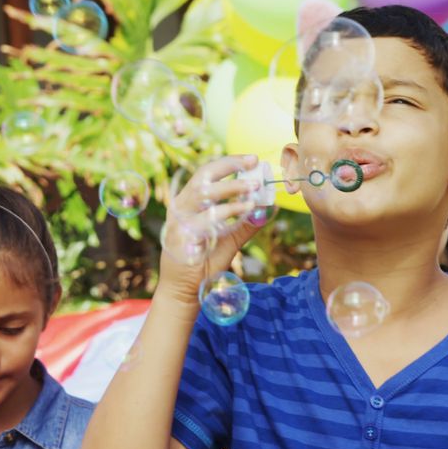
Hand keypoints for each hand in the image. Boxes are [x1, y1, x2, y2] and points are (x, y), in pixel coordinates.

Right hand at [157, 155, 265, 308]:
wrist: (184, 289)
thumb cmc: (204, 261)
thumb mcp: (230, 239)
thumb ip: (246, 223)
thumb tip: (268, 207)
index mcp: (189, 202)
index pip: (207, 174)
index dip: (229, 163)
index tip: (252, 159)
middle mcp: (181, 207)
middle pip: (203, 177)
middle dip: (229, 167)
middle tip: (253, 165)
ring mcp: (179, 221)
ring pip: (204, 194)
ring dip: (231, 188)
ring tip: (254, 187)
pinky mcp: (182, 236)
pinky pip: (208, 218)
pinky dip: (229, 211)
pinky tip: (246, 208)